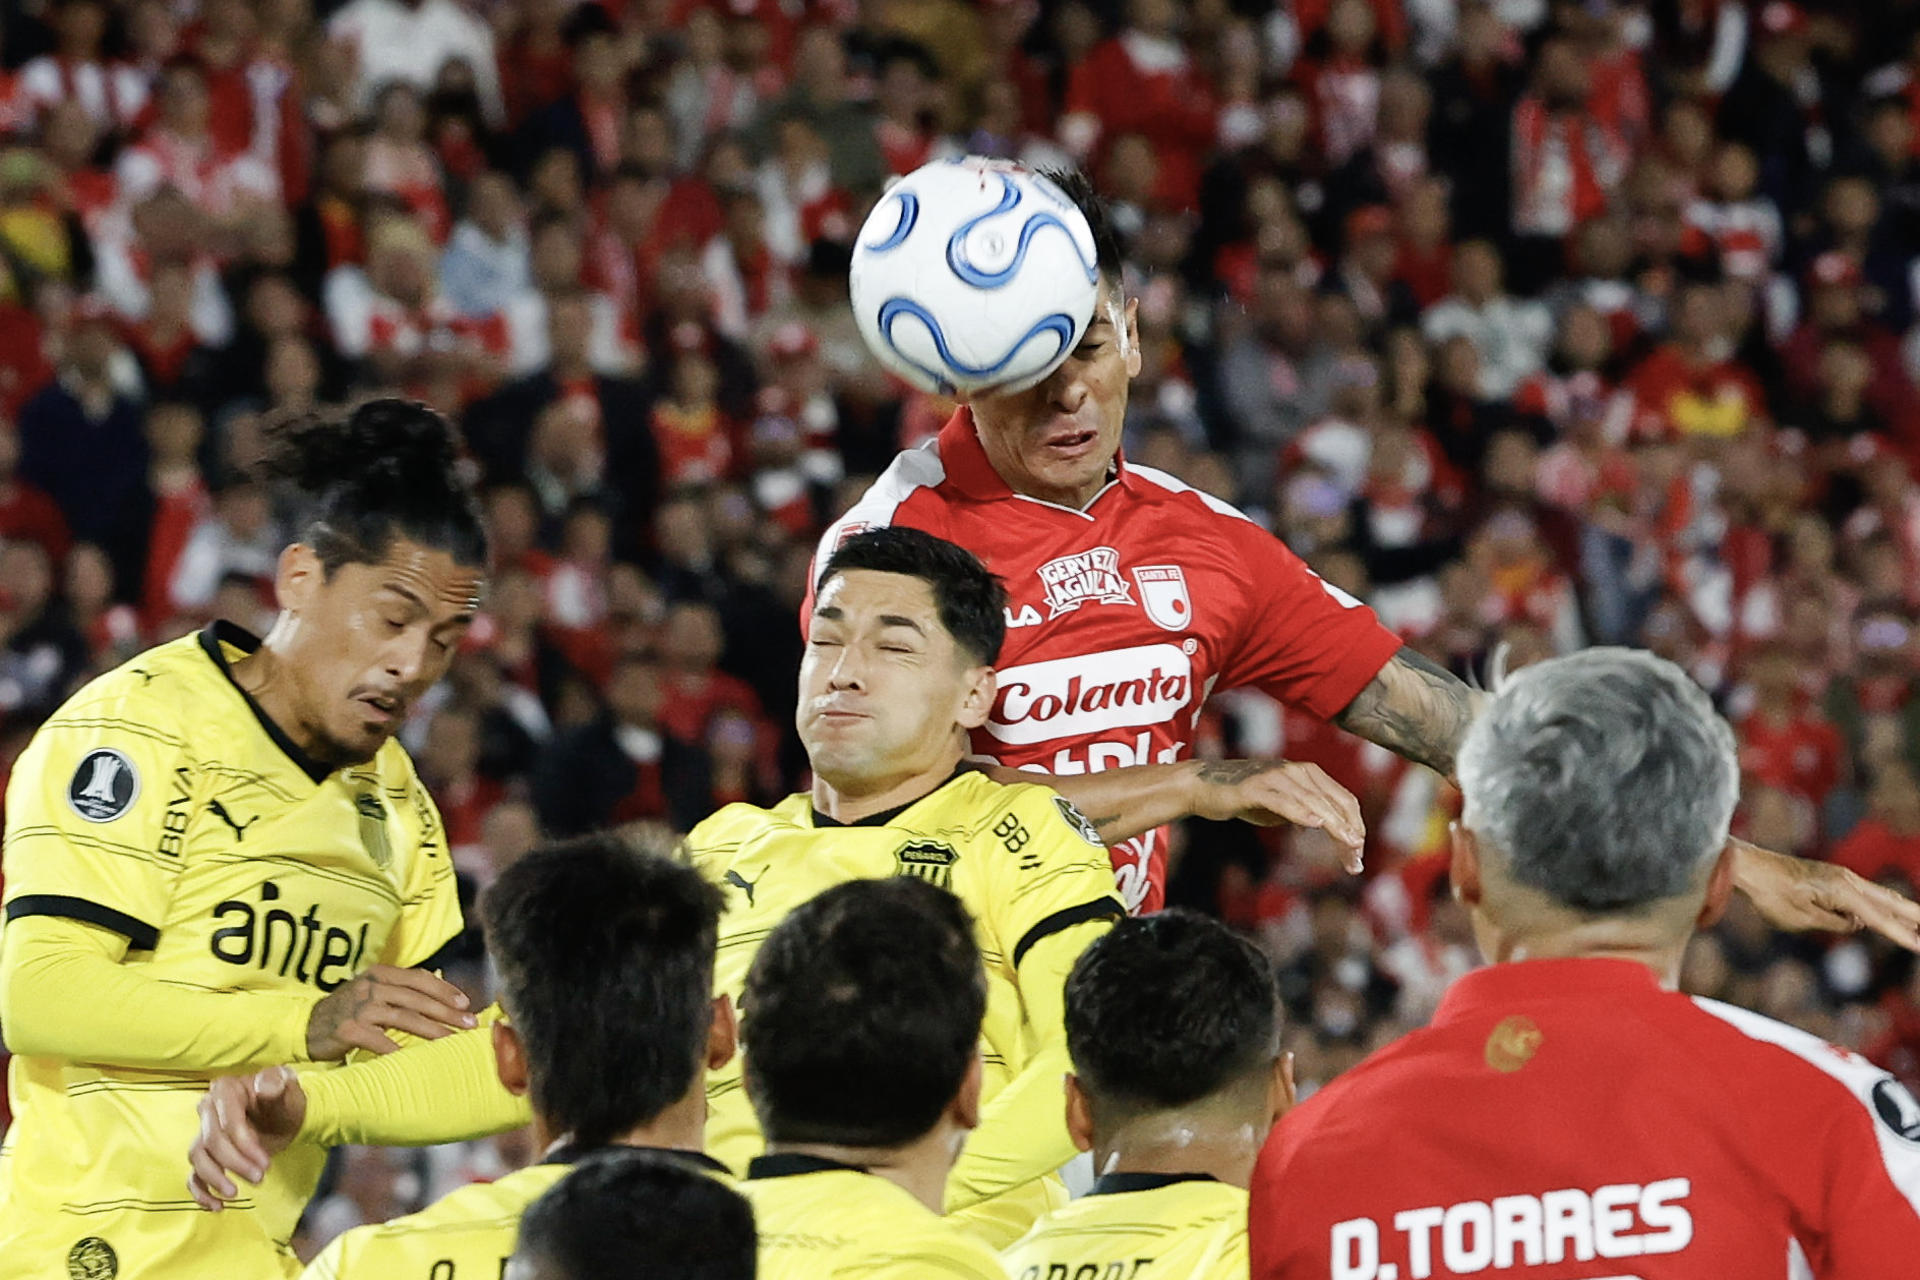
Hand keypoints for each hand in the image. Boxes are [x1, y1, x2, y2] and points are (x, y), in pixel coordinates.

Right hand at [188, 1067, 304, 1210]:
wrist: (285, 1116)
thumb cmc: (285, 1101)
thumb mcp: (288, 1089)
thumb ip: (277, 1083)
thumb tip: (264, 1085)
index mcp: (226, 1089)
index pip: (227, 1122)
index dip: (244, 1145)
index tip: (266, 1164)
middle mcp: (208, 1108)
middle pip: (211, 1141)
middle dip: (235, 1163)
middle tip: (259, 1178)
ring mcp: (203, 1132)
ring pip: (198, 1158)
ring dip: (215, 1178)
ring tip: (235, 1194)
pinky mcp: (205, 1154)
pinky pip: (193, 1175)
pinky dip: (200, 1192)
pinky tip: (217, 1206)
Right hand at [306, 965, 474, 1060]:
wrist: (307, 1026)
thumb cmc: (349, 1010)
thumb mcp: (373, 992)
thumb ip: (401, 991)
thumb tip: (443, 998)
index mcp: (380, 974)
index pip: (420, 978)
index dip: (445, 990)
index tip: (466, 1003)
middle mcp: (371, 987)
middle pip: (417, 998)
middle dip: (446, 1011)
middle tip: (469, 1023)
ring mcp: (359, 1008)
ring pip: (404, 1017)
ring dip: (432, 1029)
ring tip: (452, 1040)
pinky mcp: (348, 1030)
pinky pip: (380, 1041)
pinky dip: (399, 1050)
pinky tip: (417, 1059)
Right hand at [1188, 759, 1366, 873]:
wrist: (1204, 787)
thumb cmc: (1244, 797)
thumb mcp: (1280, 806)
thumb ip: (1303, 812)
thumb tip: (1322, 824)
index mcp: (1306, 773)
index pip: (1342, 798)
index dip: (1355, 824)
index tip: (1357, 852)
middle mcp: (1295, 770)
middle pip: (1333, 801)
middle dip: (1349, 831)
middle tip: (1356, 860)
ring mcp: (1275, 776)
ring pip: (1313, 802)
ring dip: (1334, 826)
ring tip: (1348, 846)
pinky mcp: (1254, 787)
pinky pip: (1283, 801)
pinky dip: (1300, 812)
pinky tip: (1315, 824)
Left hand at [1730, 837, 1919, 951]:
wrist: (1748, 867)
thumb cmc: (1770, 894)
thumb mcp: (1801, 918)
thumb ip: (1834, 922)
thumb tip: (1858, 923)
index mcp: (1841, 891)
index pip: (1878, 919)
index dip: (1900, 935)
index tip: (1919, 946)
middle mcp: (1846, 880)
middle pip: (1889, 901)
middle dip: (1914, 916)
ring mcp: (1840, 876)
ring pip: (1879, 896)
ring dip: (1901, 910)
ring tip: (1918, 924)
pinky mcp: (1832, 877)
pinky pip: (1864, 894)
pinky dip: (1881, 905)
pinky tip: (1887, 915)